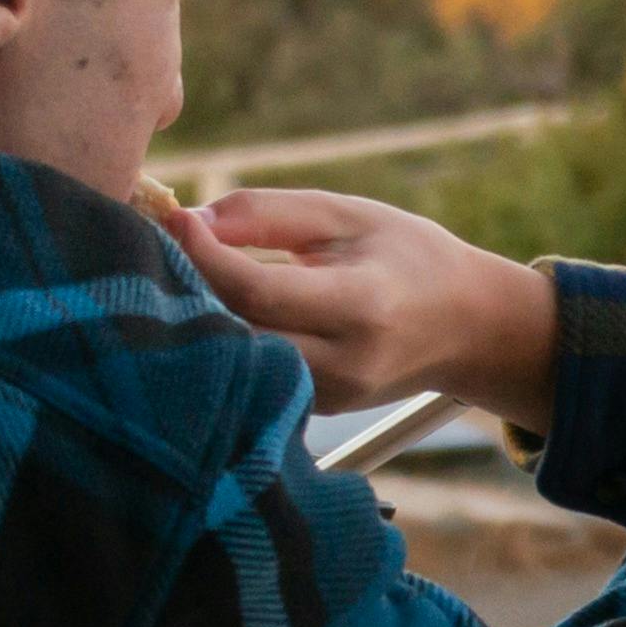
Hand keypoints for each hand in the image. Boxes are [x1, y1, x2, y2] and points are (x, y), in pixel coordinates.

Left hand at [161, 188, 559, 430]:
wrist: (465, 327)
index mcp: (362, 307)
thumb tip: (188, 221)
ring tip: (179, 275)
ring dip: (198, 320)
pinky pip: (249, 377)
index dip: (204, 256)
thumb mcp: (348, 216)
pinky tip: (208, 309)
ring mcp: (328, 397)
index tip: (173, 218)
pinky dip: (223, 343)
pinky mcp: (312, 412)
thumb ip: (269, 214)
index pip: (258, 292)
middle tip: (160, 247)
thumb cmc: (406, 257)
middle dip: (188, 290)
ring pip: (235, 363)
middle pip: (236, 335)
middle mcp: (344, 364)